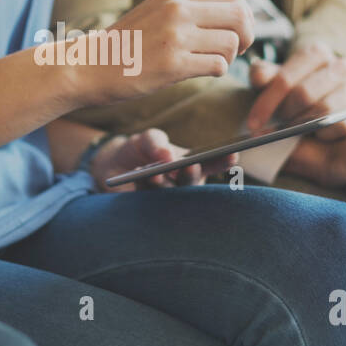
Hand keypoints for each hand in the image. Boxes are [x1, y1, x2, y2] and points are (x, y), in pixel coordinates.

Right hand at [79, 0, 254, 105]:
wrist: (90, 65)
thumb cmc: (126, 43)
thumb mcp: (156, 10)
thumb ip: (188, 7)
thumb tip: (233, 14)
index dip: (244, 14)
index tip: (237, 30)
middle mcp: (178, 10)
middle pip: (239, 16)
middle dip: (247, 36)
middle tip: (237, 49)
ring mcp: (176, 37)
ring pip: (232, 43)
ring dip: (229, 57)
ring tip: (210, 61)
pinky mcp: (173, 65)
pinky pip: (218, 66)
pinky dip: (217, 71)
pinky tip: (200, 71)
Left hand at [90, 129, 236, 191]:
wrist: (112, 166)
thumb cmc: (139, 150)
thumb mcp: (148, 138)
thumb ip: (157, 141)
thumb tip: (167, 155)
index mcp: (192, 166)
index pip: (212, 164)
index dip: (224, 161)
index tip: (233, 154)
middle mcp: (183, 185)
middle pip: (193, 182)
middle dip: (191, 174)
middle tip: (190, 165)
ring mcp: (166, 198)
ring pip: (171, 194)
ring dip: (164, 183)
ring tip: (155, 173)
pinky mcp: (146, 208)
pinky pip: (148, 200)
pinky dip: (144, 187)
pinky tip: (140, 176)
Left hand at [245, 41, 345, 140]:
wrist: (334, 98)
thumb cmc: (299, 89)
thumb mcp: (279, 80)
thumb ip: (264, 75)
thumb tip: (259, 77)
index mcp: (316, 53)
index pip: (285, 79)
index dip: (266, 102)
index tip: (253, 123)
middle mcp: (340, 65)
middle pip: (304, 95)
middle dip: (284, 115)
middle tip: (272, 130)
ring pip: (324, 110)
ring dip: (303, 126)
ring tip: (291, 132)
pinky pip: (342, 125)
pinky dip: (324, 134)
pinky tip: (314, 135)